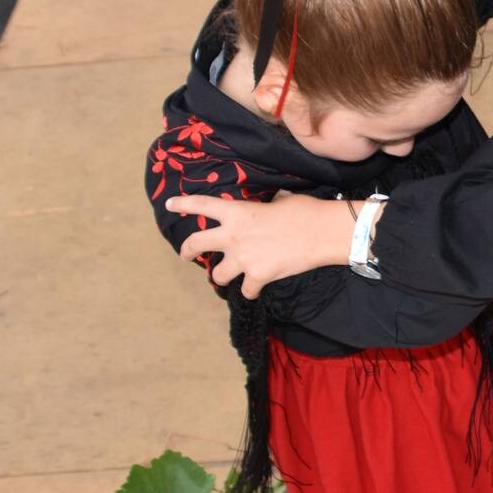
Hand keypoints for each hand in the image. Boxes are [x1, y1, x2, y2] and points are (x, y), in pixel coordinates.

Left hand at [168, 190, 348, 298]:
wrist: (322, 233)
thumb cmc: (305, 211)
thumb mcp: (280, 201)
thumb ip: (265, 208)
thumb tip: (270, 207)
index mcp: (238, 212)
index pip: (202, 205)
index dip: (183, 204)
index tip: (170, 204)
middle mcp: (233, 236)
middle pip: (196, 244)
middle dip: (187, 251)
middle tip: (186, 255)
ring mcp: (243, 259)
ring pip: (218, 275)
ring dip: (223, 276)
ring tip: (230, 276)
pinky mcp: (258, 277)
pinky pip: (247, 291)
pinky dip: (251, 291)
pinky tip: (257, 290)